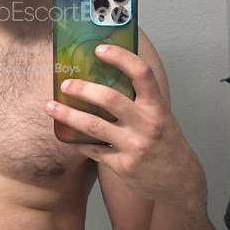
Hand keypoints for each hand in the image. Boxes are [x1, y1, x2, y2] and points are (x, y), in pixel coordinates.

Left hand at [45, 42, 198, 203]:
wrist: (179, 179)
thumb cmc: (166, 142)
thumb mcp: (161, 115)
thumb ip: (140, 99)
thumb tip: (109, 74)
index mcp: (157, 107)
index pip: (142, 73)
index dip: (120, 57)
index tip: (100, 49)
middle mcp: (147, 124)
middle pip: (109, 99)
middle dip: (82, 89)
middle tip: (65, 84)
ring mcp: (134, 146)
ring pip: (93, 126)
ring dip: (68, 115)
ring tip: (51, 107)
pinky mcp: (123, 166)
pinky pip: (93, 150)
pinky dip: (79, 142)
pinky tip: (69, 136)